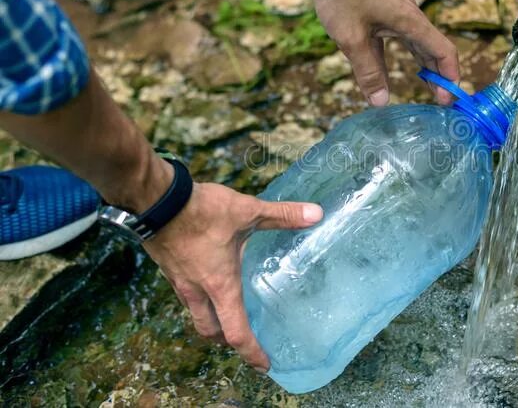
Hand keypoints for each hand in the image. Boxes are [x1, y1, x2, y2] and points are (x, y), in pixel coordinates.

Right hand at [142, 182, 322, 370]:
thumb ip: (282, 215)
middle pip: (211, 331)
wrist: (156, 200)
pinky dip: (200, 299)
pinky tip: (209, 281)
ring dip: (212, 320)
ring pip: (196, 314)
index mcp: (221, 286)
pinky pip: (186, 295)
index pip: (236, 332)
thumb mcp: (248, 211)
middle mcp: (198, 291)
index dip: (252, 352)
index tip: (264, 364)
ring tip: (228, 314)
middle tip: (245, 340)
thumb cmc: (202, 211)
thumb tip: (315, 214)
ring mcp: (180, 281)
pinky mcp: (170, 268)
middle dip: (228, 340)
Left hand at [309, 0, 458, 106]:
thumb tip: (381, 102)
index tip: (448, 100)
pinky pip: (400, 38)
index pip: (443, 51)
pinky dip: (401, 57)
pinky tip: (390, 74)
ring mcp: (397, 12)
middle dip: (440, 75)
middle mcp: (409, 16)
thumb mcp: (351, 38)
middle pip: (434, 49)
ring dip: (424, 66)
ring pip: (417, 44)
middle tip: (441, 102)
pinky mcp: (383, 11)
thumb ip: (368, 71)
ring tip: (427, 89)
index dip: (449, 76)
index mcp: (411, 21)